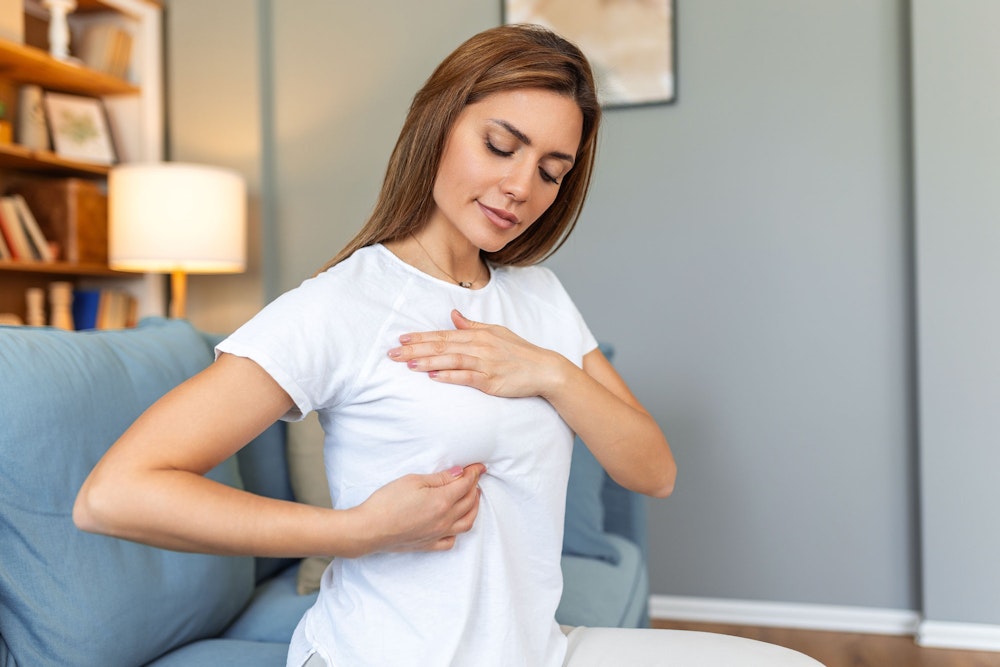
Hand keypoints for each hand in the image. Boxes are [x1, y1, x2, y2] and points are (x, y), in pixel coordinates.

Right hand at [353, 463, 485, 554]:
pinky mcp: (428, 545)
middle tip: (474, 477)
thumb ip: (439, 478)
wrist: (369, 529)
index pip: (466, 484)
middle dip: (475, 487)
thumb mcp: (413, 481)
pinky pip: (451, 541)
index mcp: (442, 501)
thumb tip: (460, 473)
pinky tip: (455, 524)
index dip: (474, 473)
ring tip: (472, 497)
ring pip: (467, 523)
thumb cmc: (387, 502)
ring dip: (473, 508)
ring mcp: (438, 534)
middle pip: (469, 502)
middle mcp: (445, 520)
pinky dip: (458, 531)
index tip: (479, 466)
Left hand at [387, 310, 567, 398]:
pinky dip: (449, 375)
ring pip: (451, 360)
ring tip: (408, 364)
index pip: (444, 334)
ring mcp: (485, 363)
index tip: (402, 339)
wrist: (544, 369)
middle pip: (442, 346)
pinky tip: (434, 376)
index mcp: (478, 334)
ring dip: (428, 361)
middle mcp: (480, 346)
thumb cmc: (519, 352)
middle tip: (393, 353)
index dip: (421, 337)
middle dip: (416, 349)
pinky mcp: (491, 380)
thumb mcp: (496, 332)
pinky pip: (466, 377)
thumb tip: (452, 316)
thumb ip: (472, 325)